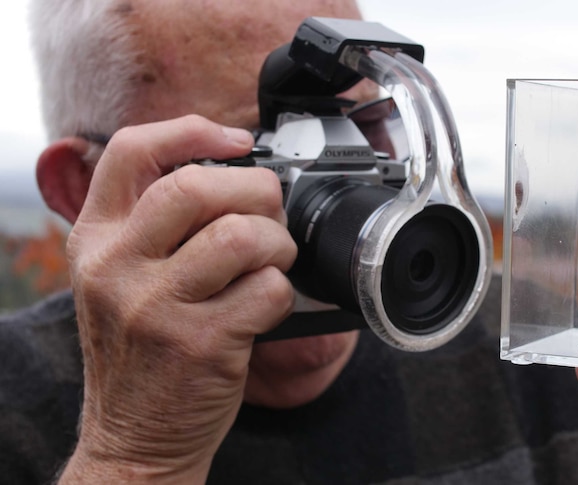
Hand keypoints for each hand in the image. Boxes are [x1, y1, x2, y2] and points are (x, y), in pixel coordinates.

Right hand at [61, 116, 295, 482]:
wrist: (134, 439)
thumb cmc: (141, 353)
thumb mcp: (118, 281)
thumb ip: (152, 227)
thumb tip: (229, 171)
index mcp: (95, 240)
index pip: (131, 151)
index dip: (192, 130)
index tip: (236, 141)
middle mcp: (116, 267)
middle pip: (199, 185)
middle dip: (256, 191)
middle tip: (269, 216)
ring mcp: (155, 306)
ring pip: (242, 235)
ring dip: (277, 244)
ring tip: (271, 263)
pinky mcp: (200, 343)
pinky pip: (269, 289)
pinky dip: (283, 292)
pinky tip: (266, 307)